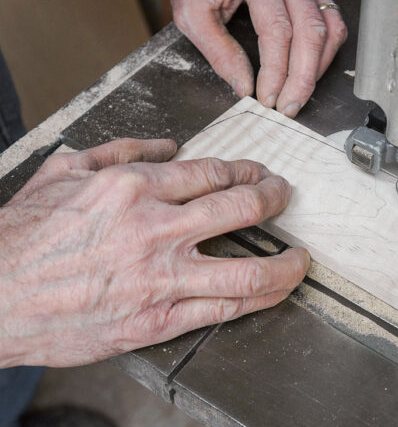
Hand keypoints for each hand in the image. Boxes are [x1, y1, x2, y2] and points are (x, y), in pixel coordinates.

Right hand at [0, 138, 308, 367]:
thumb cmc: (23, 235)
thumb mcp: (65, 169)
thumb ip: (122, 150)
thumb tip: (168, 145)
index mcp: (134, 188)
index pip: (214, 173)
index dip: (248, 172)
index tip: (259, 174)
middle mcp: (155, 229)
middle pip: (243, 209)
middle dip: (275, 198)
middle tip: (285, 197)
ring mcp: (161, 278)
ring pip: (247, 269)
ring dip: (285, 261)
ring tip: (300, 256)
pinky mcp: (157, 320)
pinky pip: (224, 309)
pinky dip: (261, 298)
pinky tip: (277, 290)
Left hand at [167, 0, 347, 117]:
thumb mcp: (192, 10)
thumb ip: (217, 49)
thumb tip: (243, 86)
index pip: (277, 28)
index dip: (276, 70)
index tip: (268, 97)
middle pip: (310, 30)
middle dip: (302, 77)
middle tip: (288, 106)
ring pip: (329, 27)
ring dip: (316, 67)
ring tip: (296, 94)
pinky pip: (332, 20)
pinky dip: (323, 52)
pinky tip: (307, 71)